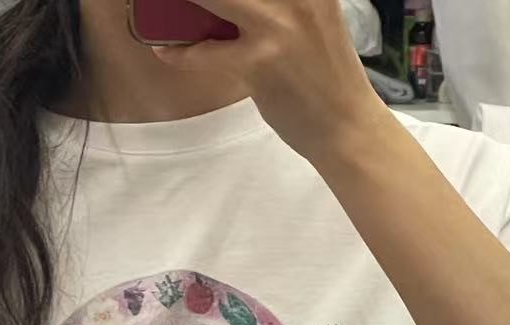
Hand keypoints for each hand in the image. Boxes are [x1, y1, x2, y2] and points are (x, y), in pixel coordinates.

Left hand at [153, 0, 386, 166]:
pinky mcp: (260, 61)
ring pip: (213, 0)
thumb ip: (275, 1)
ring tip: (162, 9)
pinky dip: (182, 53)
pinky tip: (168, 50)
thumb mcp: (310, 16)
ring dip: (184, 5)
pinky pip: (207, 52)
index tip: (217, 3)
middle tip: (177, 3)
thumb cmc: (326, 73)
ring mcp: (278, 23)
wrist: (346, 126)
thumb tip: (224, 5)